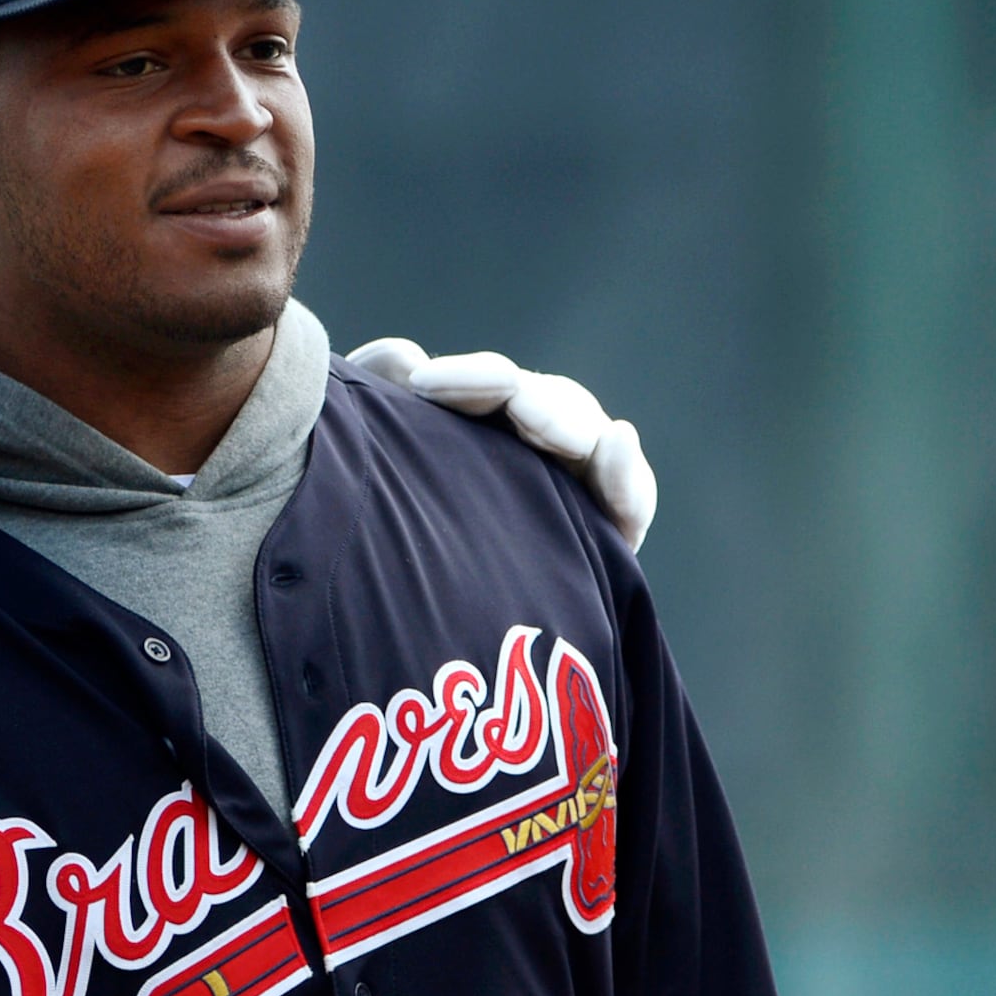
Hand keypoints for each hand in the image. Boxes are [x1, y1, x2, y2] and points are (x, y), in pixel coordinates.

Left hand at [346, 336, 656, 551]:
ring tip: (551, 430)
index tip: (422, 385)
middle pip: (555, 407)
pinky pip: (630, 503)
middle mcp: (537, 458)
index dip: (472, 379)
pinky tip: (620, 442)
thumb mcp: (365, 461)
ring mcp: (576, 498)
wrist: (389, 638)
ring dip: (577, 428)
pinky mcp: (609, 546)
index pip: (497, 388)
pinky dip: (628, 475)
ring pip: (593, 442)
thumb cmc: (375, 540)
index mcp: (487, 433)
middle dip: (537, 404)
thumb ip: (374, 394)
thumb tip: (408, 356)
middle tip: (517, 411)